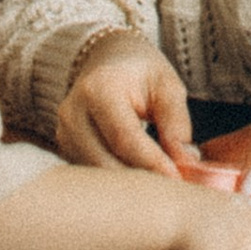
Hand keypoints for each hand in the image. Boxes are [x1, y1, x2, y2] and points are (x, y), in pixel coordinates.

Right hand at [57, 34, 195, 176]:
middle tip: (172, 190)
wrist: (107, 59)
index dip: (152, 163)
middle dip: (141, 180)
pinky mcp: (64, 149)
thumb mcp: (167, 85)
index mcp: (99, 89)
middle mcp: (73, 113)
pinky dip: (116, 183)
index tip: (177, 181)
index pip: (125, 138)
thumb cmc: (141, 71)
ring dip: (129, 187)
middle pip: (106, 162)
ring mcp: (64, 133)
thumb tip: (186, 163)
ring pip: (97, 174)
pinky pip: (91, 174)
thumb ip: (177, 123)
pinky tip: (139, 183)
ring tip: (159, 187)